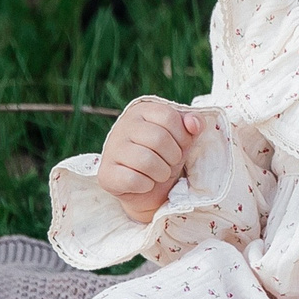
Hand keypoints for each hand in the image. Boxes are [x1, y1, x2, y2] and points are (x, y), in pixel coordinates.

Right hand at [96, 97, 201, 223]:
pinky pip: (133, 180)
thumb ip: (193, 124)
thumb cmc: (166, 156)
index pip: (169, 117)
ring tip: (159, 174)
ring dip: (161, 173)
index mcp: (141, 111)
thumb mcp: (183, 137)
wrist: (149, 188)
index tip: (180, 146)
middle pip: (158, 139)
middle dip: (173, 157)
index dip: (182, 136)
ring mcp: (111, 149)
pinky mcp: (105, 174)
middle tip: (169, 163)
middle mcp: (123, 125)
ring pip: (146, 161)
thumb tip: (193, 124)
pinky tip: (144, 183)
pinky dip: (146, 186)